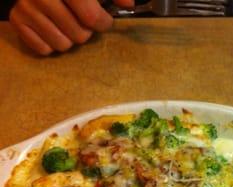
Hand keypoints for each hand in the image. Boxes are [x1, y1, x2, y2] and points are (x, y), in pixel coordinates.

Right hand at [9, 0, 133, 55]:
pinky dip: (49, 43)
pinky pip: (43, 49)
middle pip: (80, 35)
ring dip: (68, 39)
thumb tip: (128, 4)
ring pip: (63, 45)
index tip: (102, 19)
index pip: (92, 17)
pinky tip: (49, 27)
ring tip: (64, 24)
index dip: (103, 22)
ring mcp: (27, 7)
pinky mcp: (17, 20)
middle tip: (80, 20)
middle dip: (85, 31)